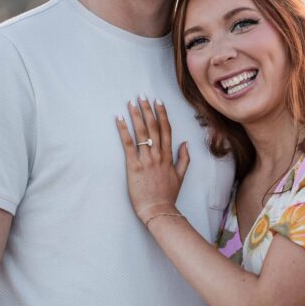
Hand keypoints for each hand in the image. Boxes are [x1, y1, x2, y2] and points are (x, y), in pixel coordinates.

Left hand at [116, 97, 189, 222]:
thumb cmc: (167, 196)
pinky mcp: (133, 166)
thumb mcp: (181, 177)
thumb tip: (185, 143)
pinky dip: (123, 130)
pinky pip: (128, 144)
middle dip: (148, 110)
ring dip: (136, 115)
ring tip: (131, 102)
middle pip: (153, 127)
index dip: (162, 114)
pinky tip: (119, 119)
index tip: (159, 102)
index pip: (166, 130)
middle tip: (142, 95)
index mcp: (168, 156)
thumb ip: (184, 159)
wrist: (158, 210)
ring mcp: (146, 160)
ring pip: (141, 132)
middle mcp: (158, 155)